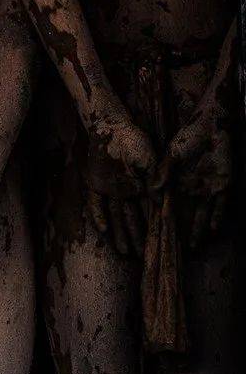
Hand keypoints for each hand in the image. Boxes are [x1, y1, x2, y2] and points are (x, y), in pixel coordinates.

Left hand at [85, 112, 156, 254]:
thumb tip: (161, 202)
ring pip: (115, 217)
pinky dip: (100, 216)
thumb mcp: (149, 160)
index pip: (147, 212)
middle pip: (131, 219)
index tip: (158, 242)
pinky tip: (105, 230)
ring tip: (124, 252)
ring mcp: (110, 191)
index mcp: (141, 187)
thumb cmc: (135, 142)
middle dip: (136, 236)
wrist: (113, 129)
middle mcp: (126, 193)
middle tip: (140, 255)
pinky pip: (96, 205)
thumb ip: (154, 180)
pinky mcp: (95, 186)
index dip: (151, 227)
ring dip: (119, 233)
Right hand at [153, 103, 231, 246]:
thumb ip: (162, 174)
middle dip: (181, 231)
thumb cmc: (188, 137)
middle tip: (175, 249)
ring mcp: (208, 187)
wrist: (211, 125)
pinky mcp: (223, 184)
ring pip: (202, 213)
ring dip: (197, 229)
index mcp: (179, 182)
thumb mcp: (172, 156)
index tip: (158, 233)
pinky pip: (220, 204)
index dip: (165, 220)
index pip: (169, 206)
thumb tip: (152, 192)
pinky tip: (212, 229)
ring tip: (192, 245)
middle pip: (186, 214)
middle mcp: (193, 188)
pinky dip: (216, 216)